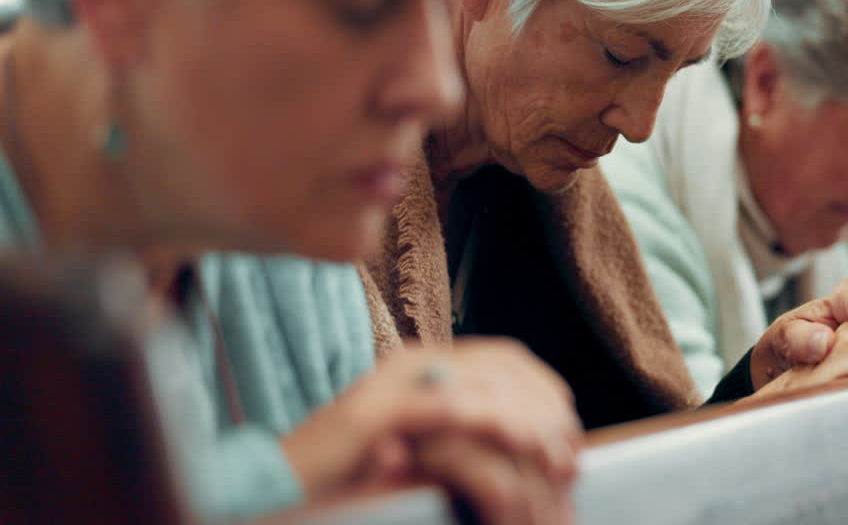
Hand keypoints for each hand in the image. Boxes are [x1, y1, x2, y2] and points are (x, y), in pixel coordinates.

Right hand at [281, 337, 580, 523]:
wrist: (274, 489)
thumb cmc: (344, 478)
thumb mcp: (416, 449)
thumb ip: (459, 435)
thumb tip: (523, 443)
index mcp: (423, 365)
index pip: (505, 358)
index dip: (546, 389)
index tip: (572, 429)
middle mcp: (411, 363)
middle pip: (505, 366)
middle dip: (548, 406)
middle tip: (571, 452)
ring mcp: (391, 384)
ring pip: (486, 382)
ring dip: (531, 418)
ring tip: (556, 454)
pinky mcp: (374, 415)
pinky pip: (448, 407)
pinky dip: (492, 421)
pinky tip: (521, 442)